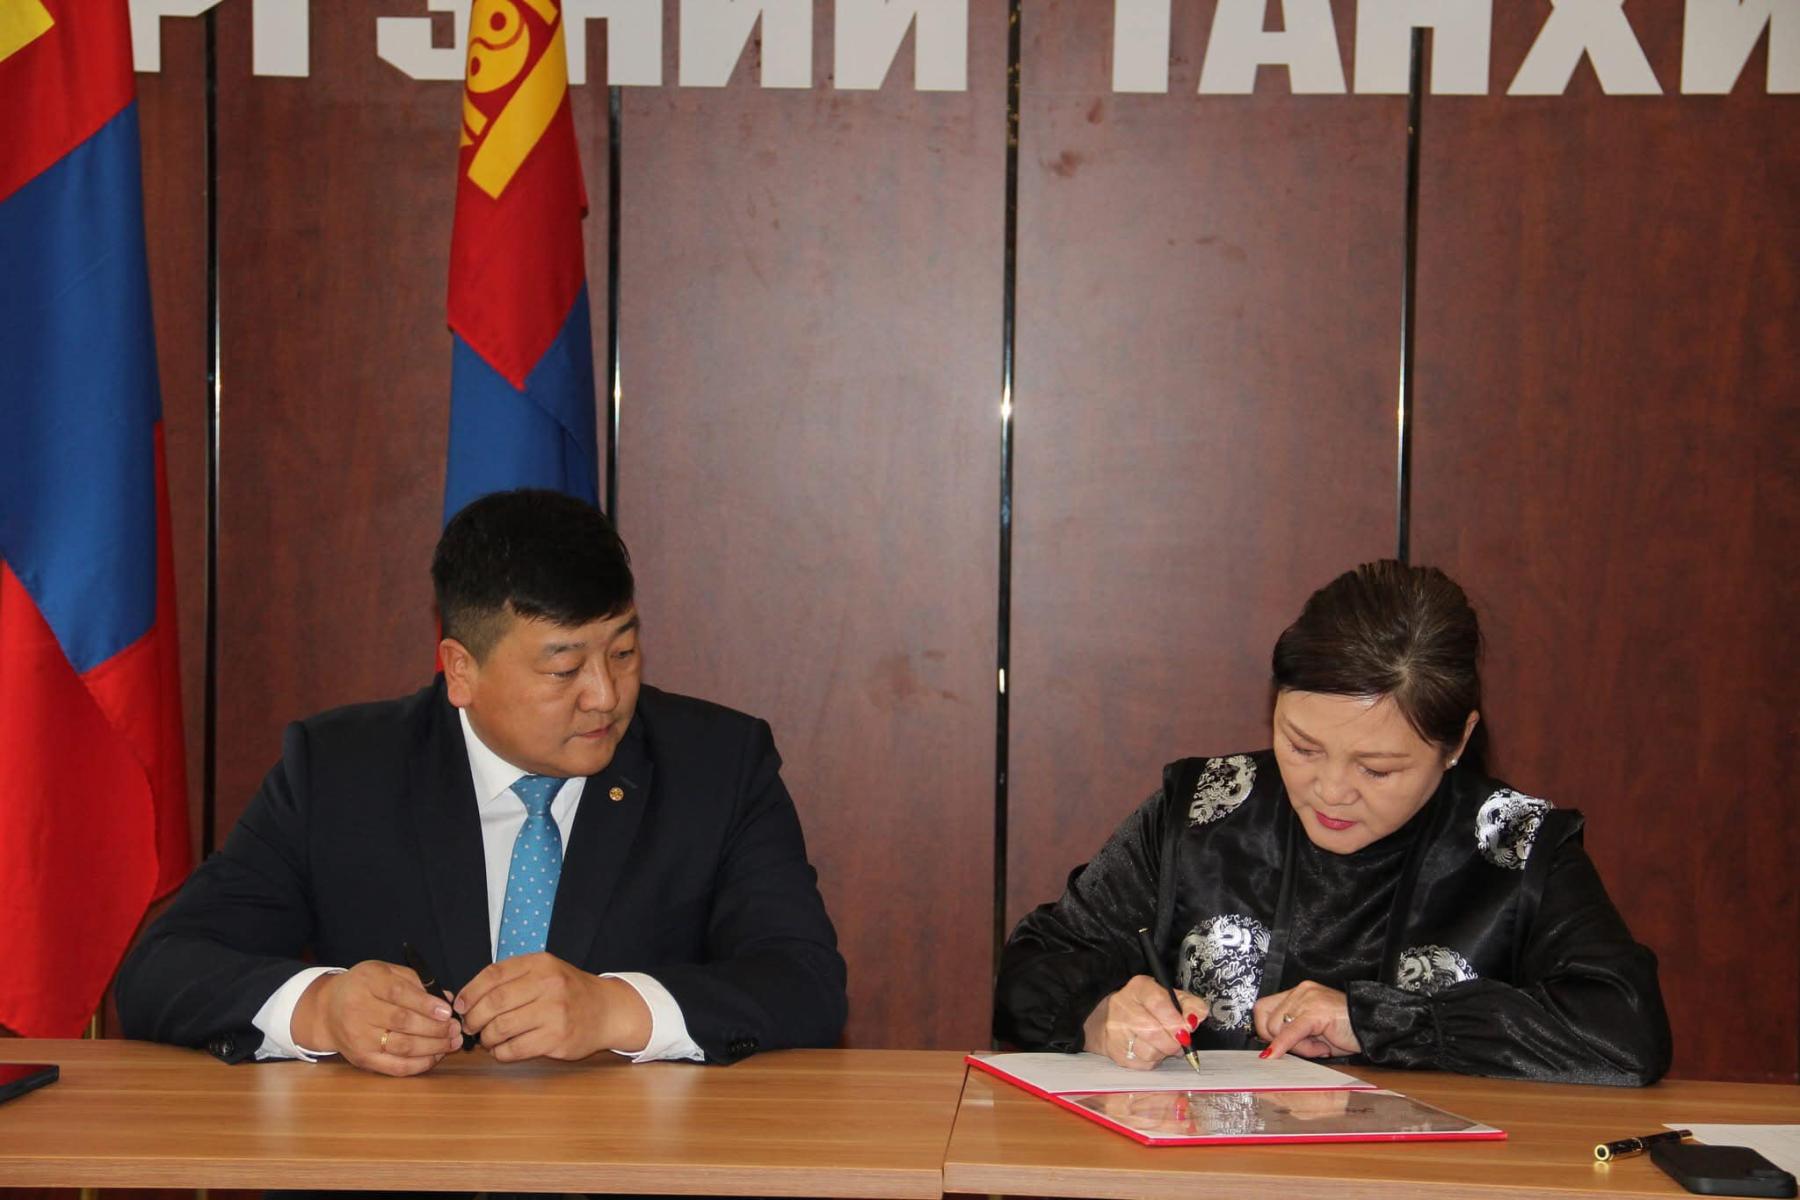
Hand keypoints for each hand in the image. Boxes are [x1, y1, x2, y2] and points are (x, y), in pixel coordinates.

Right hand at [290, 960, 462, 1075]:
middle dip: (435, 1028)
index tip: (447, 1011)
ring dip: (433, 1047)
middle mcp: (359, 1011)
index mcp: (367, 983)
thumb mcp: (385, 972)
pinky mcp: (362, 1060)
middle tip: (456, 1028)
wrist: (327, 1010)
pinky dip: (419, 1064)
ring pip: (402, 1047)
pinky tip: (436, 1056)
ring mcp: (359, 1039)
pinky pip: (395, 1067)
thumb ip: (416, 982)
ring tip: (452, 1042)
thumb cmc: (364, 987)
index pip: (399, 994)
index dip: (426, 1004)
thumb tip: (447, 998)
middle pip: (403, 1022)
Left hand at [455, 953, 650, 1062]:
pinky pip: (515, 1049)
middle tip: (470, 1027)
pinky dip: (500, 1053)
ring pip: (501, 1028)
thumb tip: (465, 1000)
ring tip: (488, 1039)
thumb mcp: (545, 972)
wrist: (608, 1010)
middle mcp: (548, 985)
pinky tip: (502, 1050)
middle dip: (473, 1019)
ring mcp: (555, 1012)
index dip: (470, 992)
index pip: (493, 974)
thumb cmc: (569, 992)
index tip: (460, 1006)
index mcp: (541, 964)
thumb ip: (511, 979)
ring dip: (486, 1038)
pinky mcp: (557, 1039)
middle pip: (493, 1003)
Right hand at [1081, 975, 1207, 1070]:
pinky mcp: (1116, 1052)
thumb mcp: (1173, 998)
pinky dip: (1155, 1060)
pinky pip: (1143, 1064)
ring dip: (1164, 1052)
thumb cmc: (1149, 1007)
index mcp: (1139, 988)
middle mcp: (1123, 1006)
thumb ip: (1190, 1005)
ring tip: (1165, 1045)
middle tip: (1181, 1041)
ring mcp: (1116, 1031)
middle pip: (1153, 1031)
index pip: (1158, 1003)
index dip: (1175, 1020)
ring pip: (1149, 1051)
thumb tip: (1194, 1020)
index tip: (1187, 1029)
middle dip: (1174, 1041)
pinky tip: (1152, 1050)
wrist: (1113, 1018)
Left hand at [1253, 981, 1359, 1059]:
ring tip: (1320, 1046)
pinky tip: (1276, 1055)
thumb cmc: (1347, 1032)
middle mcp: (1301, 991)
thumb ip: (1292, 1035)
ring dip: (1296, 1046)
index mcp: (1299, 993)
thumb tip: (1268, 1049)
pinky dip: (1281, 1045)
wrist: (1375, 1027)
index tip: (1276, 1046)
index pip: (1263, 1008)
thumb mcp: (1314, 1034)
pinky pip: (1290, 1031)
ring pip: (1277, 1028)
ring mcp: (1308, 998)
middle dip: (1280, 1040)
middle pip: (1266, 1019)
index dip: (1265, 1031)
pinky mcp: (1316, 1011)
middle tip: (1307, 1048)